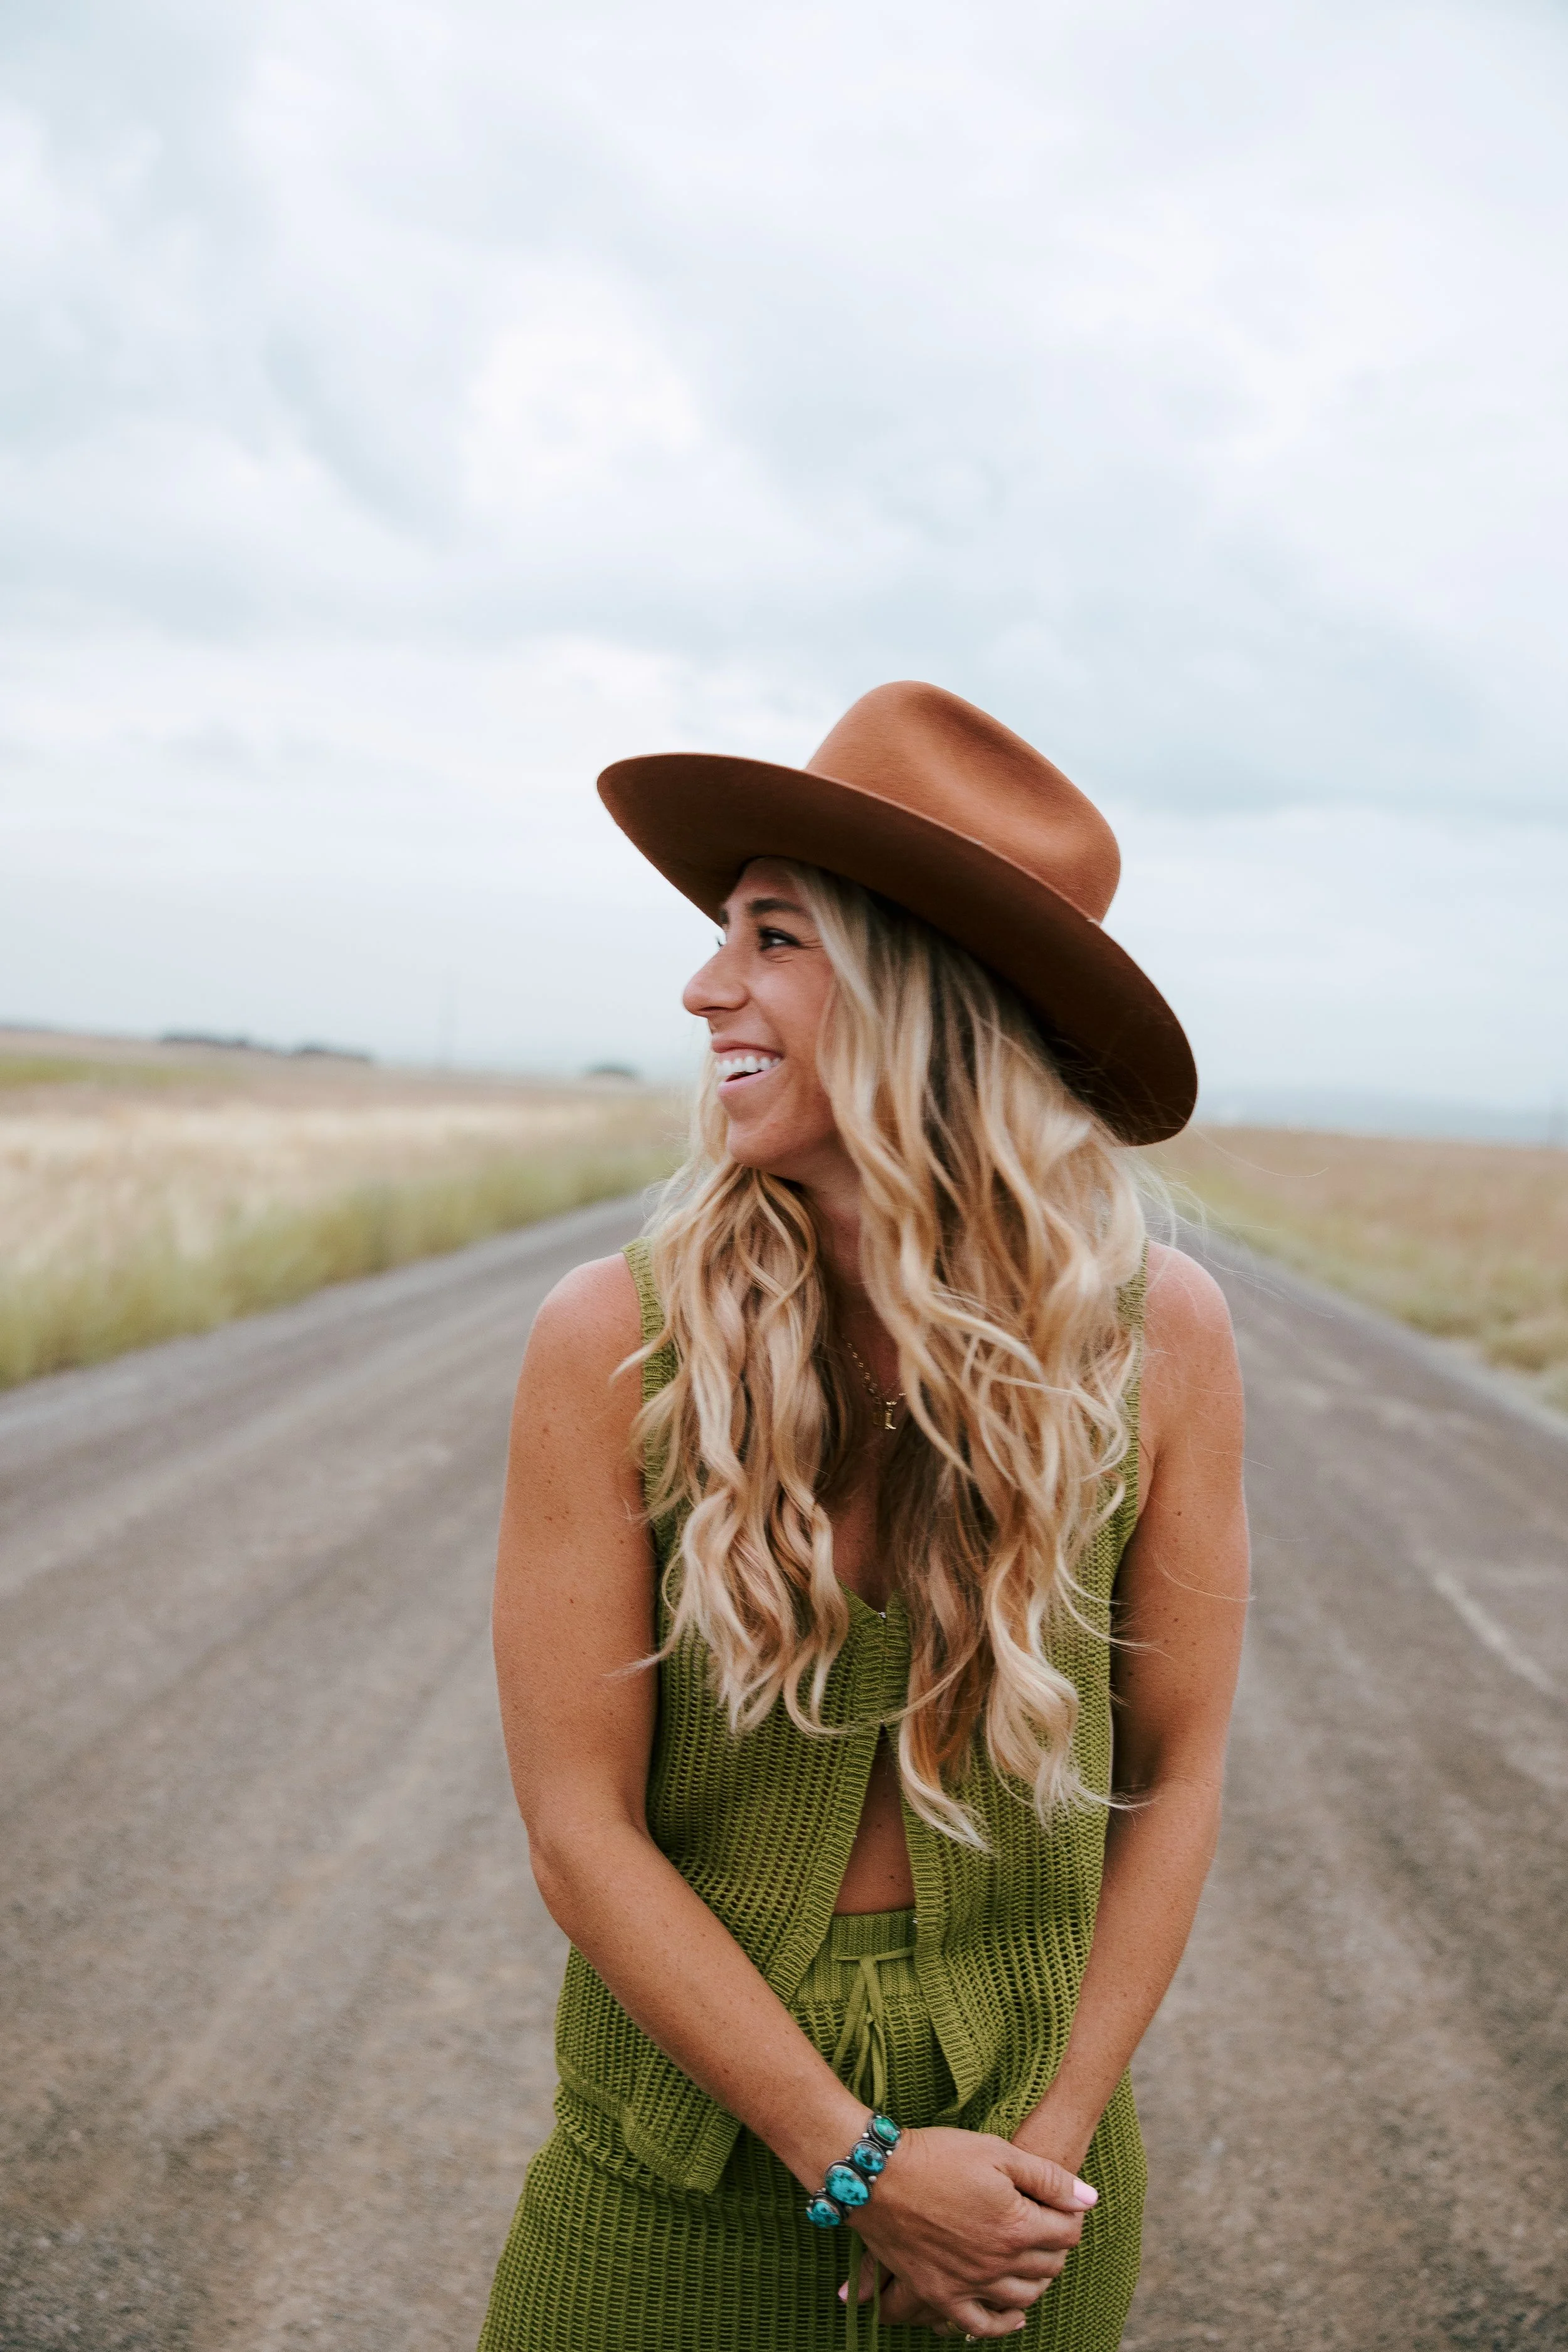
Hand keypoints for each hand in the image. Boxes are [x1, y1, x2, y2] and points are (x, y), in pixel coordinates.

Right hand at [842, 2125, 1095, 2338]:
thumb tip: (1089, 2199)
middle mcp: (998, 2263)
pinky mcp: (942, 2296)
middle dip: (1055, 2246)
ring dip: (1036, 2280)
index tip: (1061, 2206)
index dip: (1069, 2216)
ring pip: (1023, 2296)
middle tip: (1046, 2227)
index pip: (1066, 2234)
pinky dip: (1002, 2324)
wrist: (880, 2175)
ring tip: (1032, 2259)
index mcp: (1016, 2226)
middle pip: (1048, 2266)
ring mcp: (970, 2284)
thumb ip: (1048, 2178)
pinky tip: (1014, 2314)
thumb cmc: (940, 2155)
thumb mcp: (998, 2151)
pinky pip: (981, 2325)